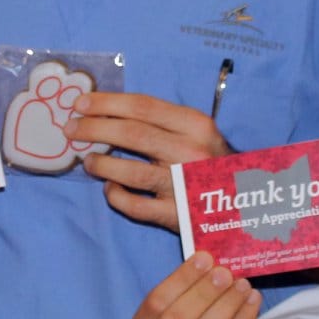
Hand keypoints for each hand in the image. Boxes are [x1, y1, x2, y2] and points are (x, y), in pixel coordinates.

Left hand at [68, 91, 227, 229]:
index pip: (143, 106)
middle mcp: (190, 152)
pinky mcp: (176, 215)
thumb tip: (107, 110)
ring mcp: (183, 185)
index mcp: (196, 125)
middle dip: (94, 129)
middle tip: (71, 130)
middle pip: (132, 134)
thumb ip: (161, 121)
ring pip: (129, 172)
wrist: (247, 202)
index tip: (80, 104)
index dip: (107, 103)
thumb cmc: (211, 161)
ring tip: (88, 161)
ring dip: (101, 164)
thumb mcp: (198, 132)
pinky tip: (110, 188)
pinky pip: (135, 206)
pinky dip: (116, 195)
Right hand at [128, 253, 263, 318]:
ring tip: (243, 284)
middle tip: (225, 272)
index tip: (204, 257)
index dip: (180, 279)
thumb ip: (187, 288)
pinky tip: (253, 300)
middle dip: (202, 292)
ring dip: (225, 304)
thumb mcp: (185, 312)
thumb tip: (208, 256)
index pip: (154, 303)